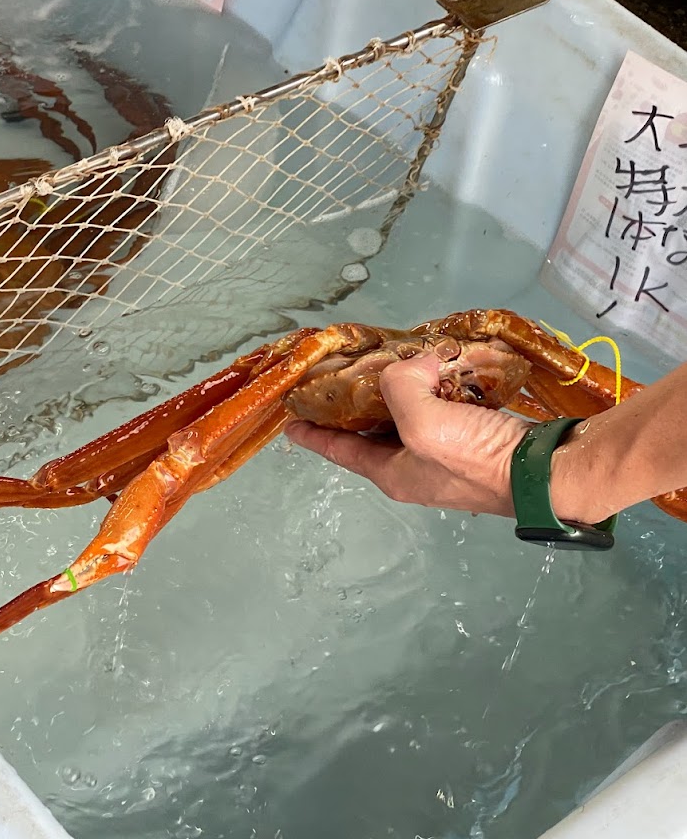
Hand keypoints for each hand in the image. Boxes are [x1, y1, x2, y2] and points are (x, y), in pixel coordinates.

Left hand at [284, 352, 530, 517]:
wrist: (548, 473)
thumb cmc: (477, 458)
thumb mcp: (423, 422)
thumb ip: (400, 388)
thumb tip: (411, 366)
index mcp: (392, 474)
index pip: (339, 451)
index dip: (313, 435)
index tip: (290, 423)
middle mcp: (415, 469)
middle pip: (372, 433)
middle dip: (356, 407)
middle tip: (341, 378)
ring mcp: (446, 458)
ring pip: (409, 419)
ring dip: (400, 393)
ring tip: (390, 365)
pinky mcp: (475, 442)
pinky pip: (442, 411)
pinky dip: (435, 391)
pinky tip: (439, 370)